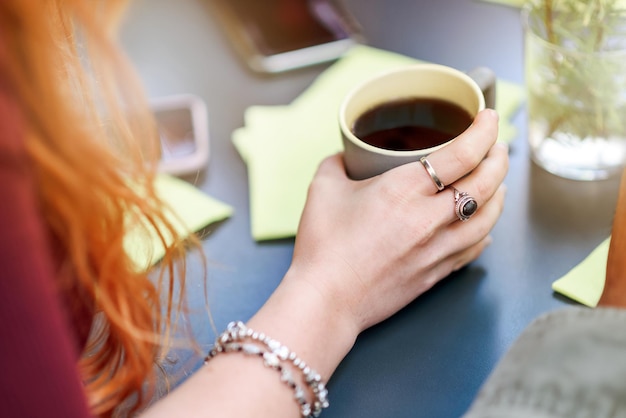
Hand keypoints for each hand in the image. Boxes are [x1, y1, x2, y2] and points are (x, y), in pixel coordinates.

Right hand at [289, 109, 507, 333]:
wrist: (326, 300)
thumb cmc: (323, 247)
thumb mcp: (322, 191)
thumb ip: (337, 164)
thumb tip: (344, 156)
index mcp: (403, 190)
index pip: (462, 153)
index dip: (484, 131)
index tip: (488, 119)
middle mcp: (429, 218)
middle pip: (486, 183)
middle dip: (498, 158)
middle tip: (497, 146)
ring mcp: (437, 249)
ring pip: (488, 217)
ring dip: (499, 193)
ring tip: (497, 181)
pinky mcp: (435, 273)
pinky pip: (474, 249)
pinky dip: (485, 231)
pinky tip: (484, 226)